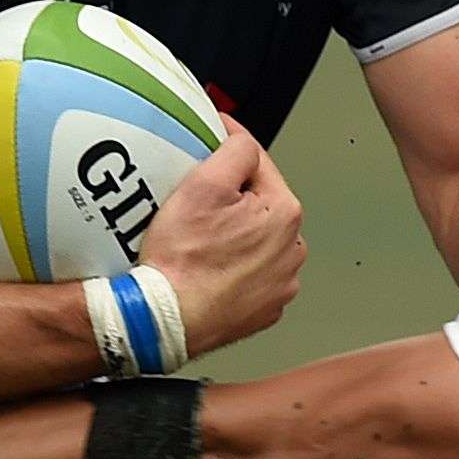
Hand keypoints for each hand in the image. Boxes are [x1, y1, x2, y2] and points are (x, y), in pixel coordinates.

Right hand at [139, 129, 303, 358]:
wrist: (166, 318)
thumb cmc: (182, 259)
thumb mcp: (203, 185)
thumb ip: (234, 151)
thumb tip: (242, 140)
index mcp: (285, 213)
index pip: (257, 163)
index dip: (227, 149)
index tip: (208, 143)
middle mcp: (292, 250)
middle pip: (259, 204)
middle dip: (233, 199)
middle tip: (197, 206)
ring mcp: (281, 284)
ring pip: (257, 241)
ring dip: (236, 235)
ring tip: (202, 241)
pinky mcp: (264, 309)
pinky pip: (250, 275)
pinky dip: (233, 269)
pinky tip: (208, 269)